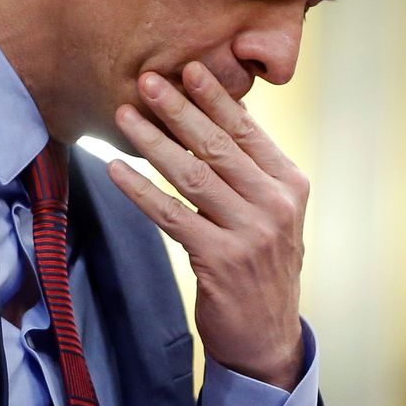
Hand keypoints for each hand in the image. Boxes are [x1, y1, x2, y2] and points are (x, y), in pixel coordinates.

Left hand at [105, 62, 307, 390]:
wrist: (268, 337)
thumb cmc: (262, 267)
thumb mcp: (272, 215)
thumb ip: (251, 173)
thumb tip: (214, 120)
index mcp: (290, 185)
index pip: (248, 132)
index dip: (216, 98)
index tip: (189, 68)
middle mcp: (275, 205)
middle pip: (218, 146)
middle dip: (179, 109)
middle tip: (148, 80)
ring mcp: (250, 233)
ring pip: (192, 175)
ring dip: (153, 141)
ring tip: (125, 114)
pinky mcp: (220, 260)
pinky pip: (171, 215)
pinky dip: (140, 190)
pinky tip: (115, 170)